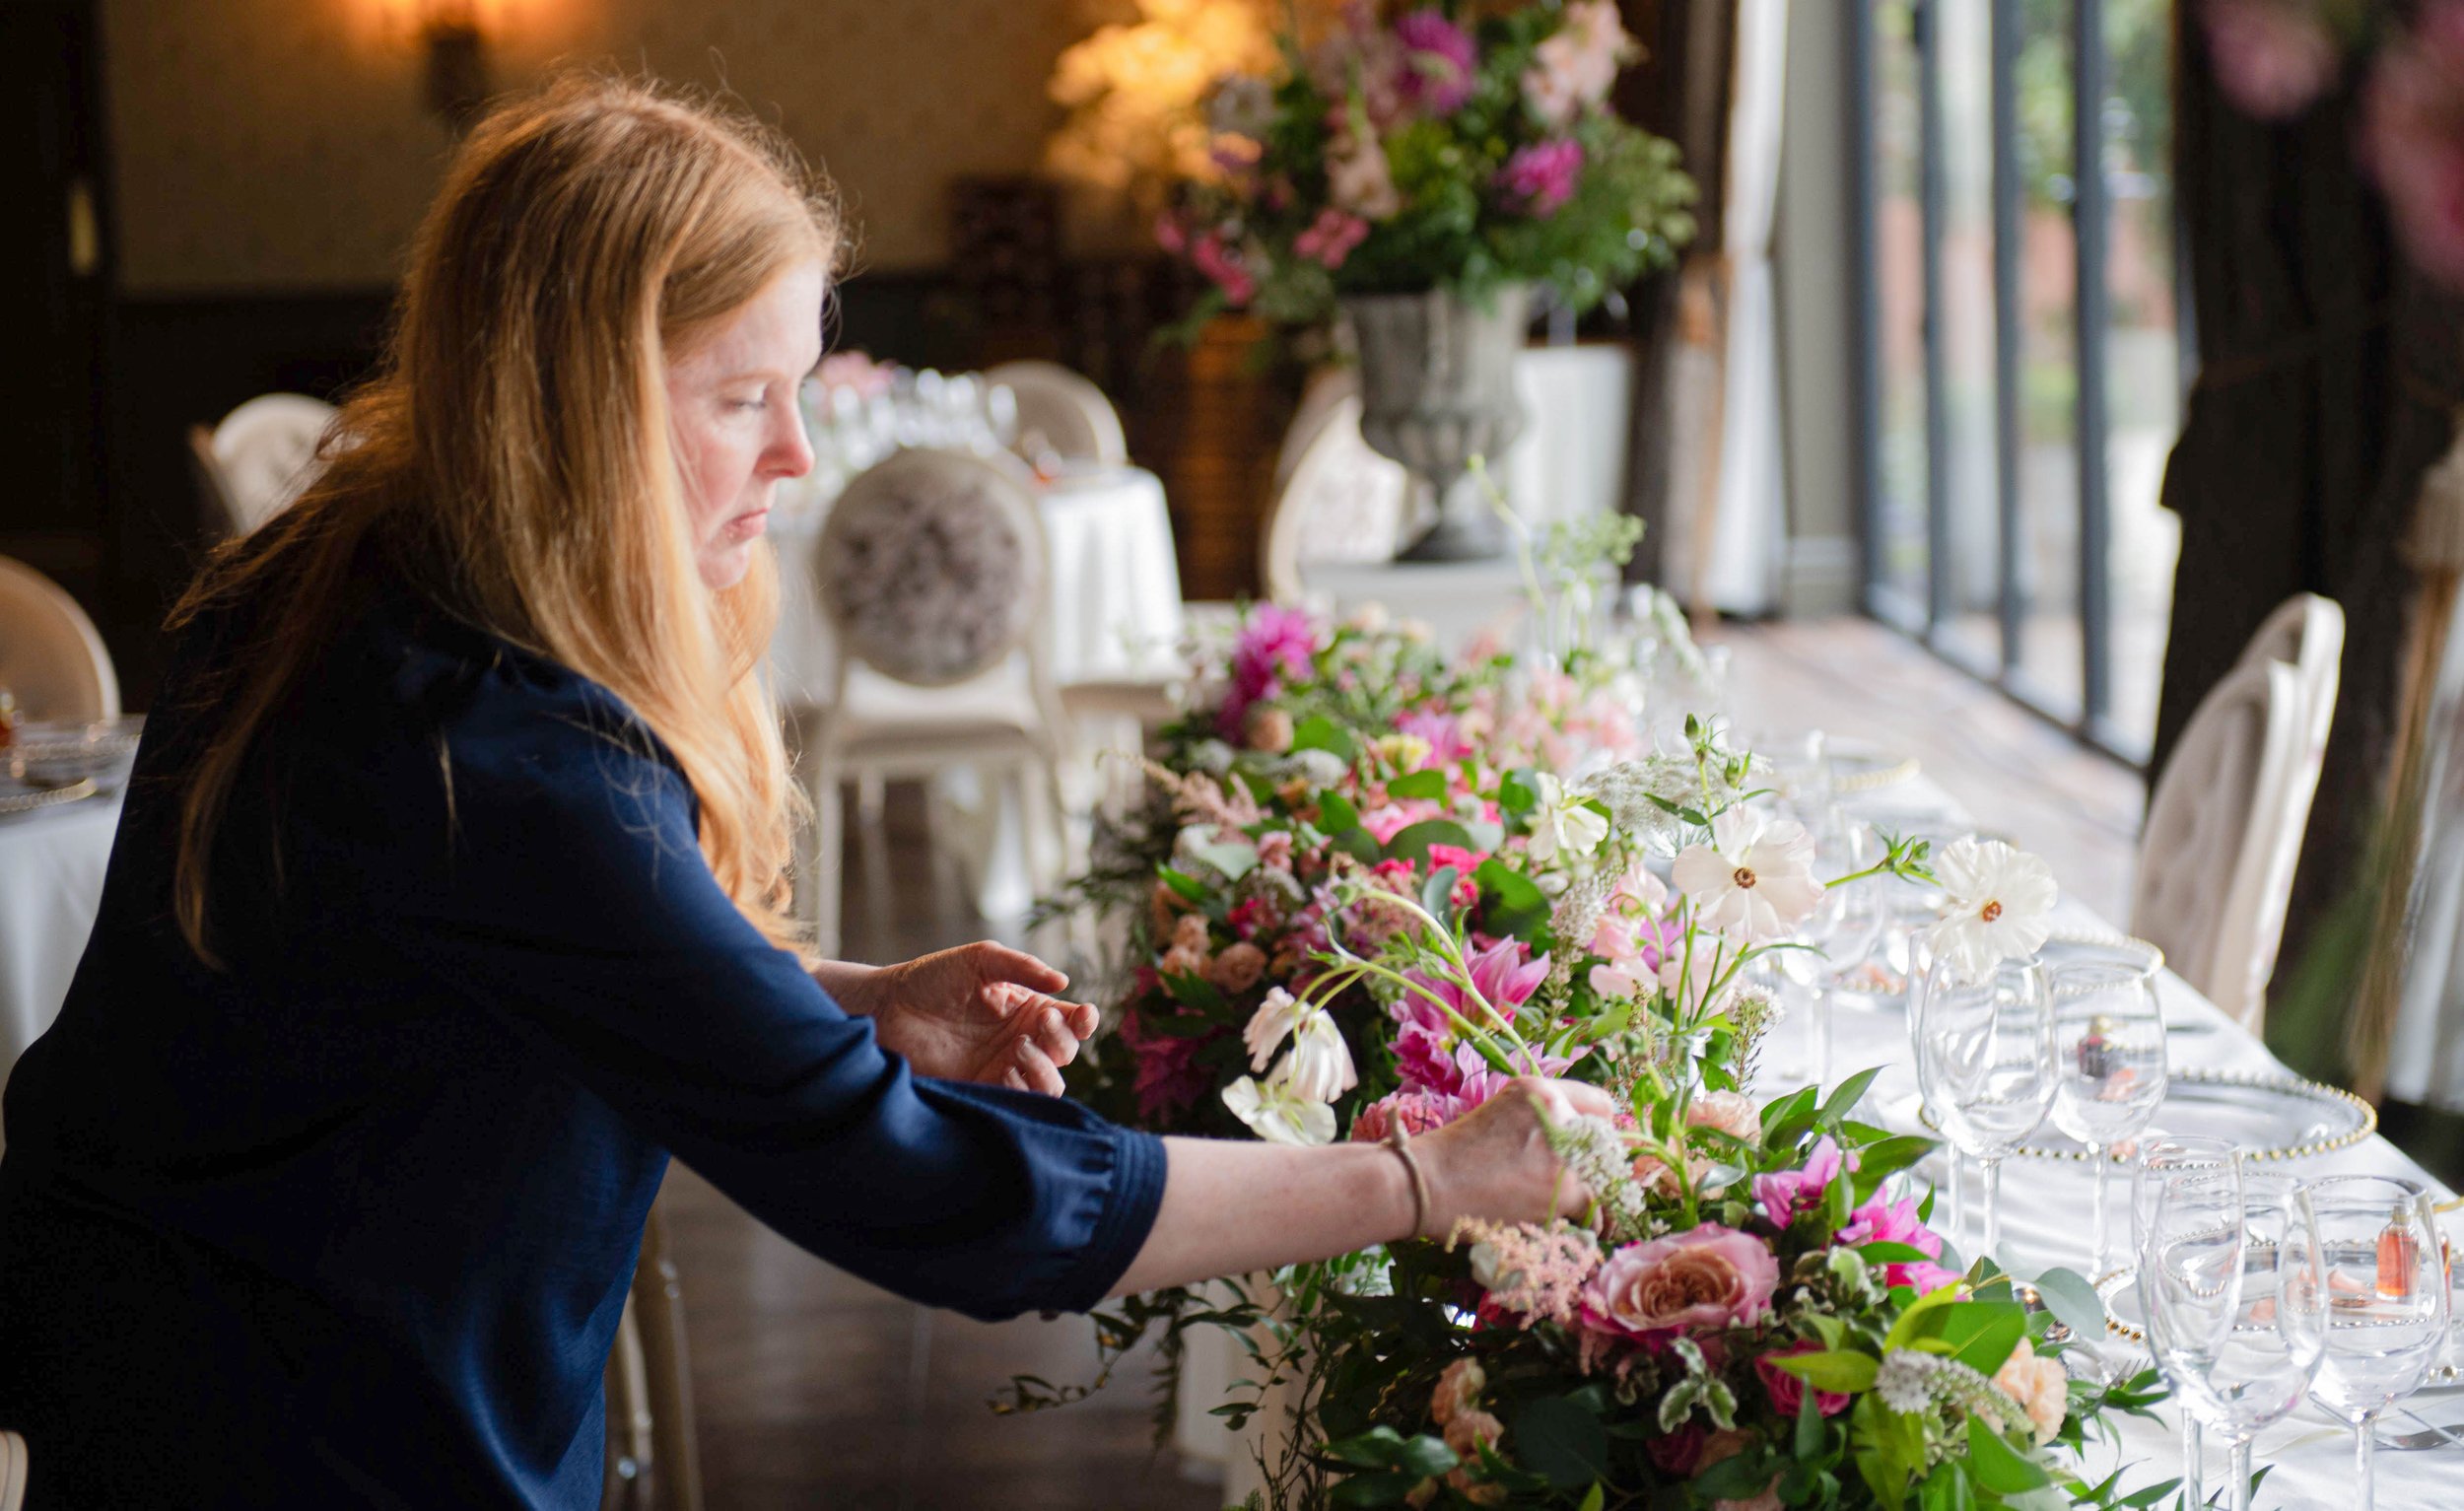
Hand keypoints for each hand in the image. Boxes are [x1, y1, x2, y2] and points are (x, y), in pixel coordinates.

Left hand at [828, 943, 1098, 1093]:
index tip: (1082, 1014)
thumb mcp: (981, 960)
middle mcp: (1022, 1039)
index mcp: (1027, 1008)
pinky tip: (1007, 1070)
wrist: (888, 1009)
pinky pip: (1020, 1099)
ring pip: (1052, 1083)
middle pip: (1067, 1052)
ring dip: (1046, 1069)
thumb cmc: (932, 978)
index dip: (1085, 1020)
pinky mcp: (983, 1089)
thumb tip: (1064, 984)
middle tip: (1034, 1027)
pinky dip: (1024, 1089)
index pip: (1071, 1020)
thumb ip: (1022, 967)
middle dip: (1061, 1041)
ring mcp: (1004, 1066)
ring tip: (1018, 1050)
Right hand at [1410, 1077, 1616, 1236]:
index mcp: (1540, 1091)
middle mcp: (1558, 1115)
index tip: (1591, 1149)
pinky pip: (1593, 1208)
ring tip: (1572, 1208)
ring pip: (1601, 1178)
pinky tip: (1579, 1226)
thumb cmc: (1452, 1155)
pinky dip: (1589, 1220)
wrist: (1426, 1184)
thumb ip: (1539, 1122)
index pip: (1600, 1106)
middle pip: (1605, 1146)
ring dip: (1590, 1194)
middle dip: (1594, 1166)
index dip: (1597, 1130)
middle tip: (1576, 1184)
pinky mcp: (1563, 1190)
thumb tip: (1576, 1147)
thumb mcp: (1500, 1116)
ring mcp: (1563, 1152)